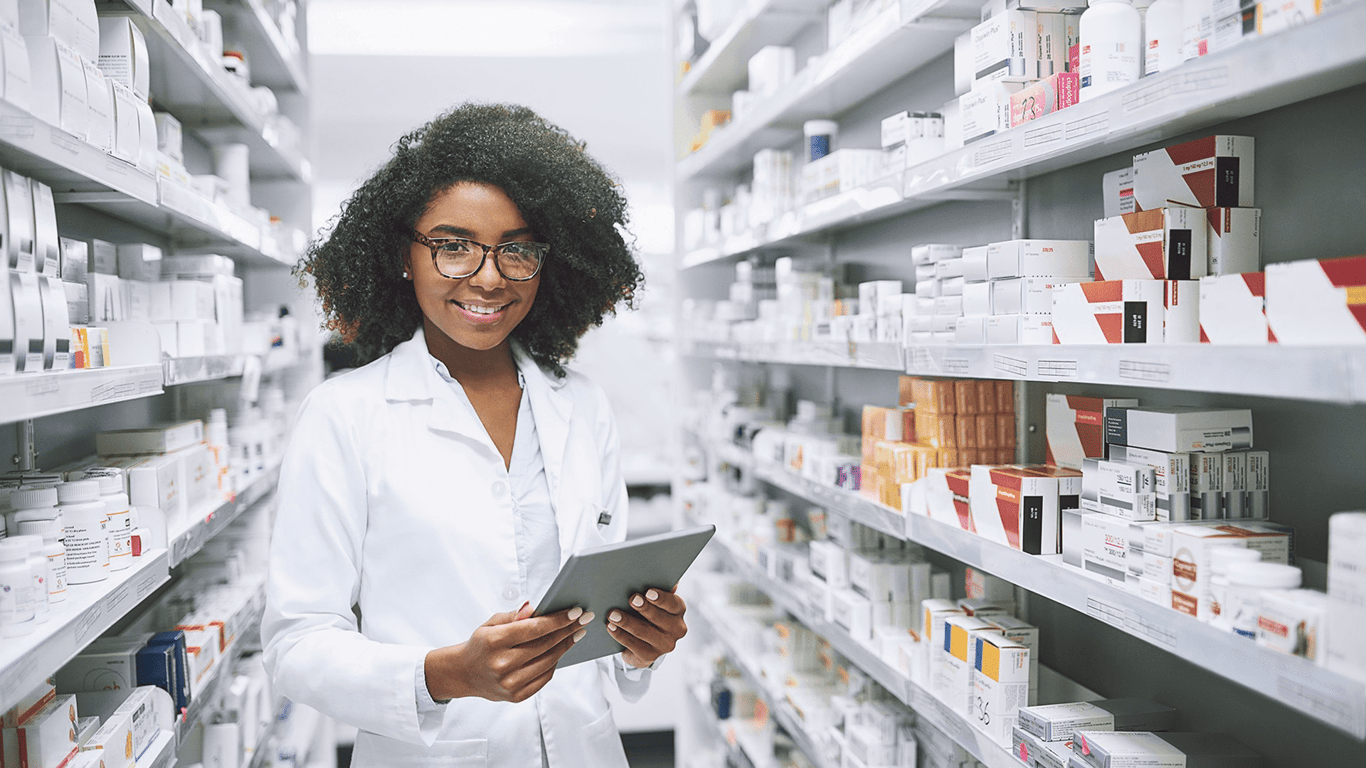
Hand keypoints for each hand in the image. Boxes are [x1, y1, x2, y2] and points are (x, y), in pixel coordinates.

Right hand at [425, 602, 593, 701]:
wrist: (464, 673)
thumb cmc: (480, 645)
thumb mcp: (490, 624)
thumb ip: (514, 616)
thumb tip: (535, 608)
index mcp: (493, 642)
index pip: (533, 628)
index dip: (558, 620)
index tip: (576, 611)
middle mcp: (501, 664)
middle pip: (544, 645)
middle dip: (568, 630)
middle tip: (583, 619)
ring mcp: (509, 683)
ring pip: (548, 662)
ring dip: (565, 646)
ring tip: (576, 634)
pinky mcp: (516, 696)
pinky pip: (545, 678)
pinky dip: (555, 663)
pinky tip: (561, 651)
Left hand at [606, 586, 687, 668]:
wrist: (645, 643)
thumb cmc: (649, 614)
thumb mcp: (655, 602)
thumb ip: (658, 588)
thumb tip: (657, 572)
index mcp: (678, 611)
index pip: (673, 603)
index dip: (661, 598)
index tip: (648, 592)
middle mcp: (676, 629)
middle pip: (658, 617)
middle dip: (644, 608)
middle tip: (632, 599)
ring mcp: (664, 645)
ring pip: (643, 631)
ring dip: (626, 622)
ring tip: (612, 614)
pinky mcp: (649, 656)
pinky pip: (633, 645)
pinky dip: (620, 635)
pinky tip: (611, 627)